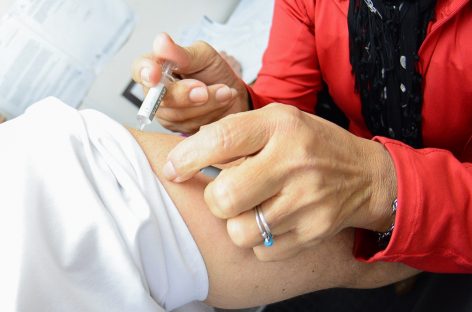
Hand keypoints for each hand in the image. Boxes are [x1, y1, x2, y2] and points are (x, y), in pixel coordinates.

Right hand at [132, 33, 248, 132]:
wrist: (233, 95)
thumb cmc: (213, 72)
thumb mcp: (202, 55)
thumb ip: (181, 53)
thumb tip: (161, 41)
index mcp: (156, 68)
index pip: (140, 70)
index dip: (145, 72)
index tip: (155, 73)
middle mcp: (156, 93)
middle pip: (159, 98)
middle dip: (184, 94)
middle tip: (204, 89)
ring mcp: (166, 114)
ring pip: (179, 115)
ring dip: (206, 103)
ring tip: (225, 91)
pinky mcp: (180, 130)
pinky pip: (192, 126)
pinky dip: (212, 113)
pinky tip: (223, 101)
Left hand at [162, 104, 397, 260]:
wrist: (365, 176)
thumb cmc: (314, 145)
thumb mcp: (279, 121)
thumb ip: (236, 132)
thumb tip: (190, 152)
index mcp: (280, 126)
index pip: (220, 141)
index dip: (187, 158)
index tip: (173, 169)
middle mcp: (293, 162)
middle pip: (224, 197)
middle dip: (214, 198)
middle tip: (227, 190)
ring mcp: (306, 201)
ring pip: (239, 230)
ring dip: (236, 222)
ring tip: (253, 206)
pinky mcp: (313, 232)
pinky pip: (261, 249)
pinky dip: (258, 239)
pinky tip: (273, 219)